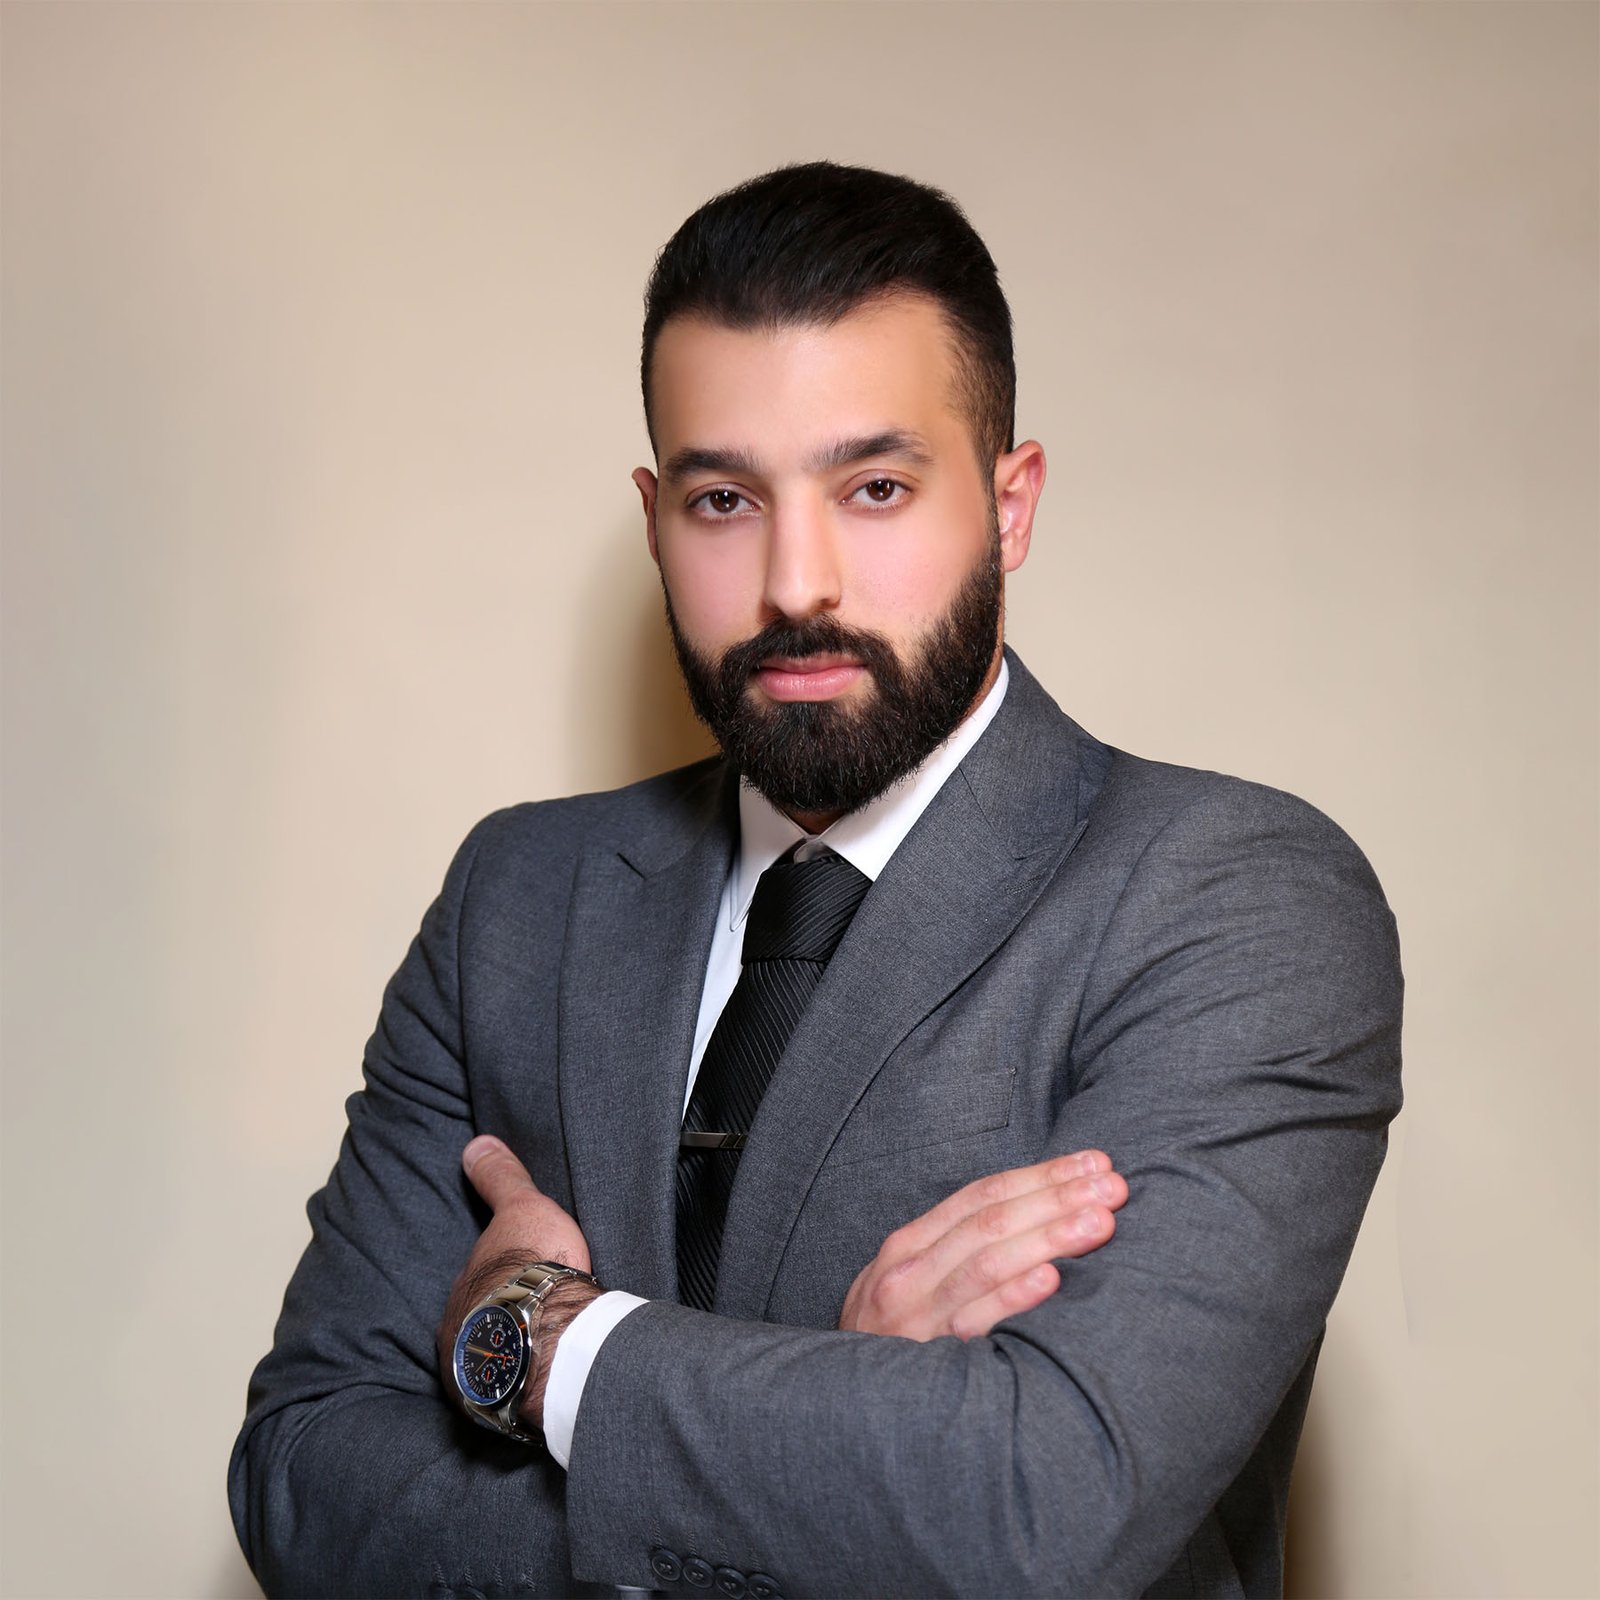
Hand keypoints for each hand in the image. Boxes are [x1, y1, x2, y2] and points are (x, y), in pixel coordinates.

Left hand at [435, 1135, 601, 1432]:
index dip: (496, 1282)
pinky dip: (527, 1386)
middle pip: (476, 1328)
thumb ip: (500, 1179)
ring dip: (512, 1357)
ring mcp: (476, 1377)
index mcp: (458, 1296)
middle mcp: (456, 1340)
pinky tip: (547, 1382)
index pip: (473, 1287)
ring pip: (490, 1363)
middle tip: (531, 1317)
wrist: (551, 1332)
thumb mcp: (521, 1207)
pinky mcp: (503, 1406)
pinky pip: (511, 1394)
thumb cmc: (534, 1267)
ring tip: (542, 1353)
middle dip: (498, 1322)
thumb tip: (476, 1145)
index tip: (519, 1282)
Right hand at [838, 1150, 1126, 1341]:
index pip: (983, 1194)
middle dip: (1056, 1197)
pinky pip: (972, 1323)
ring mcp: (915, 1315)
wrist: (837, 1410)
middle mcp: (908, 1272)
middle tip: (1112, 1186)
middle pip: (990, 1220)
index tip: (1095, 1163)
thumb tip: (1043, 1219)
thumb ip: (960, 1252)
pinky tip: (1050, 1279)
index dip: (1041, 1175)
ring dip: (1048, 1236)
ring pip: (987, 1261)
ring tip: (1099, 1222)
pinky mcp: (926, 1361)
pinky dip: (1011, 1297)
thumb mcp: (912, 1283)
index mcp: (909, 1245)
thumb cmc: (892, 1340)